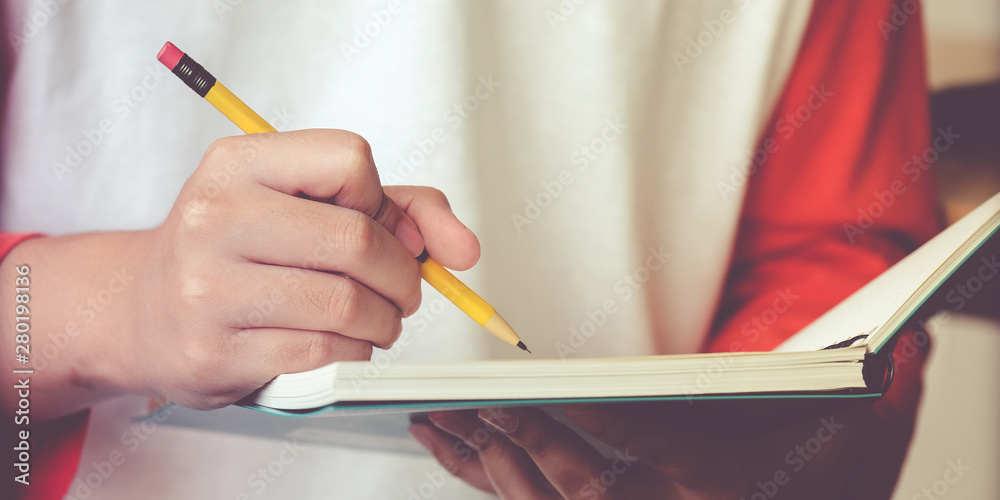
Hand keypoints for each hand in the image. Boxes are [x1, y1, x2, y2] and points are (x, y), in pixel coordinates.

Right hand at [0, 129, 479, 418]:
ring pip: (346, 304)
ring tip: (375, 320)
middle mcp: (216, 216)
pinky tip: (342, 343)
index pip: (350, 159)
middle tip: (402, 292)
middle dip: (402, 275)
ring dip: (384, 321)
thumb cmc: (237, 250)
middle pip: (356, 240)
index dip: (379, 199)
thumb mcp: (305, 203)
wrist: (141, 310)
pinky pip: (321, 353)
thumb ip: (397, 209)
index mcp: (238, 163)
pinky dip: (354, 352)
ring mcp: (208, 286)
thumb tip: (461, 249)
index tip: (374, 224)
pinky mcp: (213, 350)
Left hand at [411, 401, 871, 499]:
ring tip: (441, 423)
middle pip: (581, 486)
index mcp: (723, 485)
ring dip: (491, 465)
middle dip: (518, 443)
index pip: (639, 444)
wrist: (825, 487)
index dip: (576, 414)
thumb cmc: (827, 450)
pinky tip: (458, 450)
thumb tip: (870, 340)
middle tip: (465, 401)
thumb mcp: (841, 412)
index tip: (521, 385)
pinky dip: (493, 480)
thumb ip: (829, 378)